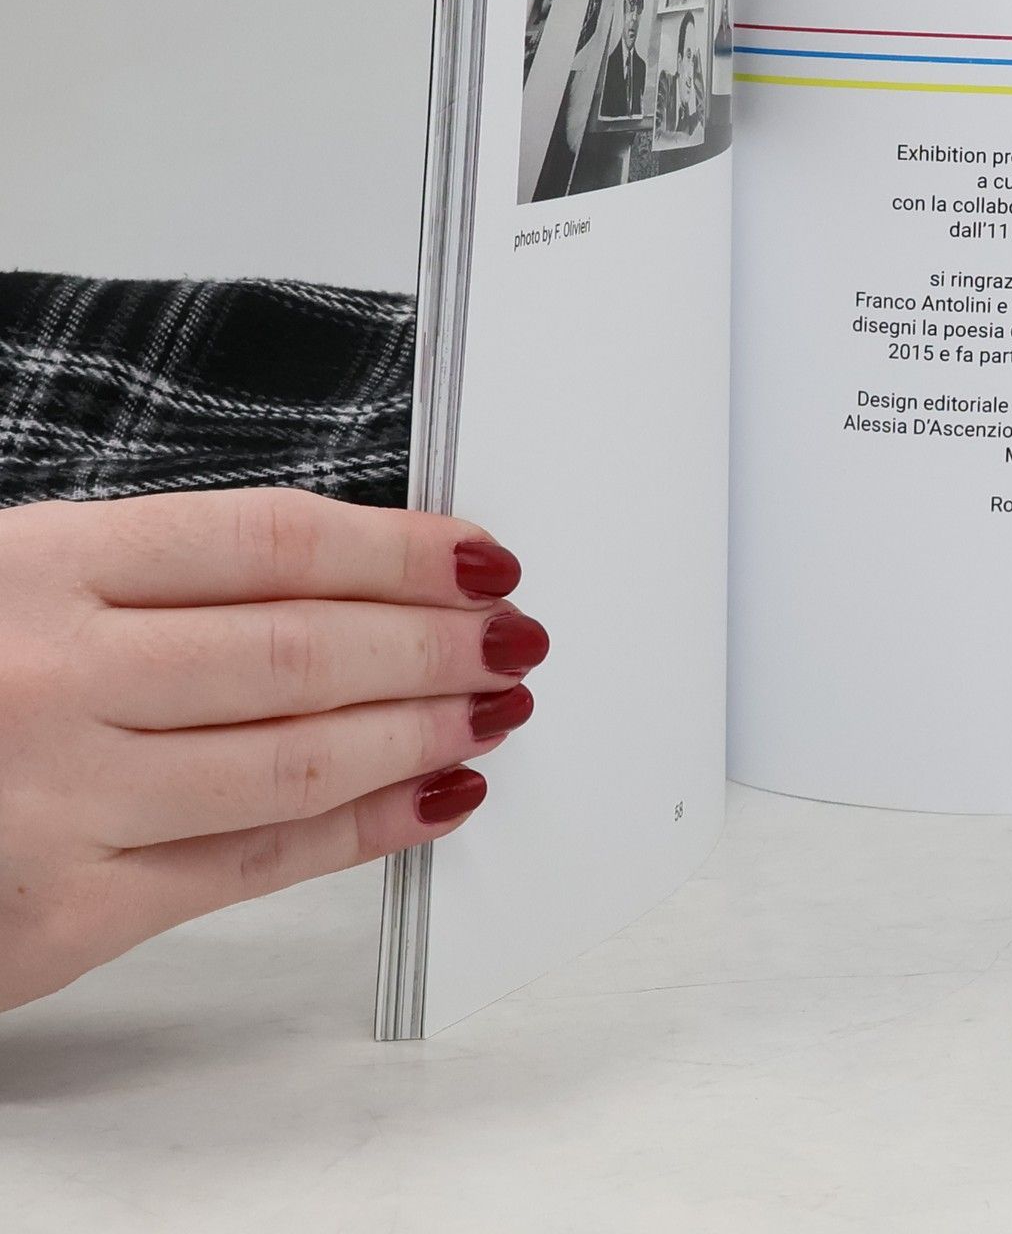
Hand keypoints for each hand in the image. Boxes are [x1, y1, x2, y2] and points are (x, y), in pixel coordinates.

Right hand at [0, 487, 544, 1011]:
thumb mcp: (24, 578)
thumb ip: (165, 578)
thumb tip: (361, 577)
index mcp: (44, 565)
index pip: (274, 543)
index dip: (400, 549)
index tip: (481, 557)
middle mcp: (53, 678)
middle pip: (301, 652)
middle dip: (433, 645)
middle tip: (514, 638)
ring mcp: (58, 801)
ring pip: (294, 760)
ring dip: (422, 733)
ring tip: (495, 707)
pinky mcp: (62, 916)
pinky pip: (252, 866)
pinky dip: (364, 831)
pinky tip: (434, 798)